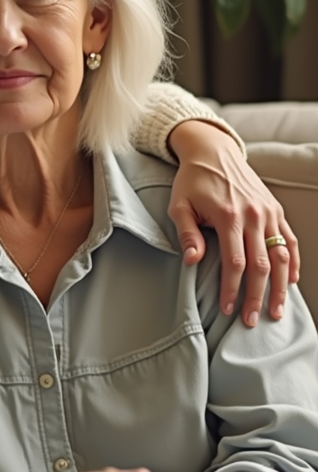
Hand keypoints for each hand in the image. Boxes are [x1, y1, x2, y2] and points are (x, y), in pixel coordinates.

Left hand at [167, 121, 297, 325]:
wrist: (213, 151)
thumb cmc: (192, 181)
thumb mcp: (180, 205)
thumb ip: (187, 234)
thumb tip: (193, 262)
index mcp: (229, 216)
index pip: (235, 262)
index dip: (232, 289)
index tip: (227, 310)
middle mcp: (253, 215)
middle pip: (260, 265)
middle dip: (257, 296)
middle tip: (252, 321)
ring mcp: (268, 213)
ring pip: (280, 257)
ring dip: (280, 286)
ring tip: (277, 311)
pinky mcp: (275, 210)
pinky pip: (289, 241)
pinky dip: (292, 262)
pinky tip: (290, 281)